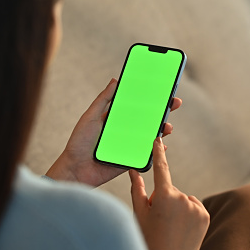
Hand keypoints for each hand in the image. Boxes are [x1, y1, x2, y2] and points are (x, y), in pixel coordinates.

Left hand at [45, 78, 182, 186]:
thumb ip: (104, 99)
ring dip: (162, 130)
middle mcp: (125, 130)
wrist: (75, 169)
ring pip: (151, 135)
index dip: (151, 97)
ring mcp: (129, 144)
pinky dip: (157, 149)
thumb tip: (115, 80)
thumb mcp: (91, 116)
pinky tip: (162, 145)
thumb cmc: (79, 142)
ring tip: (167, 126)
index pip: (137, 105)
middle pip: (148, 119)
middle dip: (163, 110)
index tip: (163, 88)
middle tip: (174, 102)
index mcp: (116, 118)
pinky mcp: (130, 159)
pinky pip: (147, 154)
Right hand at [129, 137, 208, 249]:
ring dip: (177, 208)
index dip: (158, 152)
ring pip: (183, 200)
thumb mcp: (139, 214)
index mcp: (164, 195)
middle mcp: (183, 198)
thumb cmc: (150, 239)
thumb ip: (137, 189)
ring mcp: (196, 207)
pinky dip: (188, 214)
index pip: (161, 168)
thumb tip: (133, 172)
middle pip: (171, 191)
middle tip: (159, 220)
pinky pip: (194, 207)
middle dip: (164, 200)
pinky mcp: (205, 215)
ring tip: (170, 227)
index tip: (158, 140)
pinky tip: (181, 228)